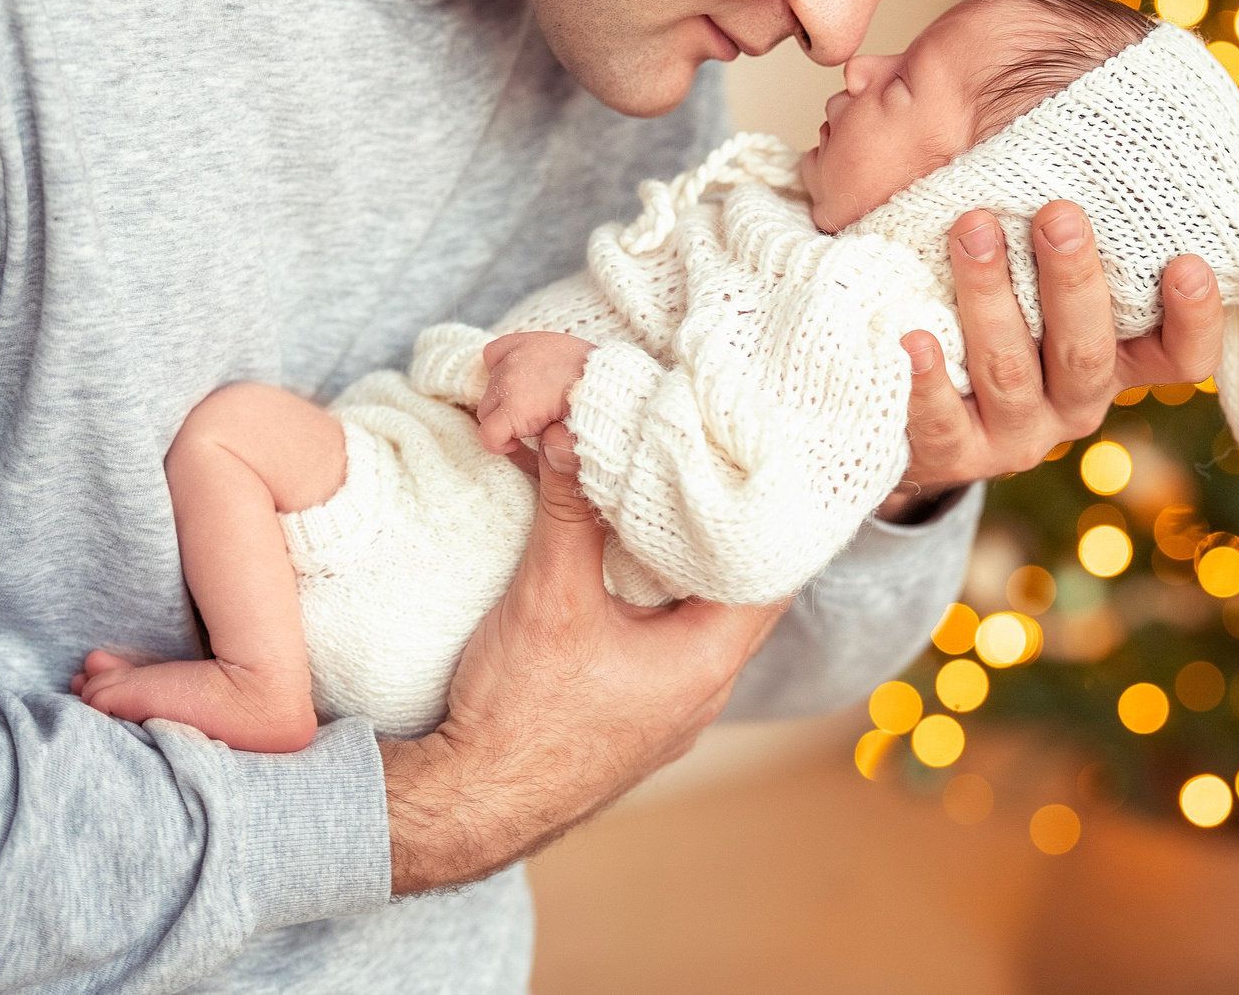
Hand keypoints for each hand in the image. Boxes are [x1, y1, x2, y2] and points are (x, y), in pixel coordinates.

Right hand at [381, 424, 786, 892]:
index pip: (772, 570)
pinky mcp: (633, 713)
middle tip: (708, 467)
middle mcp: (703, 689)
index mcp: (708, 662)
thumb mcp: (548, 598)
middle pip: (738, 589)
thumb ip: (570, 511)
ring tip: (669, 498)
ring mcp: (669, 708)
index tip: (749, 461)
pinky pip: (665, 641)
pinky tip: (626, 562)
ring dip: (685, 562)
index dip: (765, 512)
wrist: (466, 806)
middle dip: (720, 527)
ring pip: (699, 615)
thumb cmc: (517, 719)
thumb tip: (573, 432)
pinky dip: (656, 597)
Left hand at [473, 331, 593, 454]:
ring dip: (506, 422)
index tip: (521, 394)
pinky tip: (517, 446)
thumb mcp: (577, 360)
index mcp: (529, 343)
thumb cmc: (603, 380)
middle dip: (508, 404)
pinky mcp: (512, 409)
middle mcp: (514, 358)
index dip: (504, 377)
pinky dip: (499, 443)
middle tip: (536, 416)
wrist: (611, 386)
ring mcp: (509, 382)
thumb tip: (544, 393)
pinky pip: (490, 433)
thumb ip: (555, 369)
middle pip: (491, 388)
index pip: (494, 354)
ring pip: (487, 411)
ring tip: (535, 428)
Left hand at [881, 200, 1222, 521]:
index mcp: (1115, 357)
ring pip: (1010, 373)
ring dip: (991, 300)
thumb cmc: (990, 286)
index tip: (1186, 262)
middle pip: (1087, 354)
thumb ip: (1062, 196)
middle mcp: (1074, 401)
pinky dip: (927, 381)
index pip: (1181, 357)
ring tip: (971, 231)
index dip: (1194, 319)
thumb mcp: (1034, 247)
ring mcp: (1016, 434)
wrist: (907, 381)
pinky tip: (911, 336)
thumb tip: (1091, 90)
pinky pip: (940, 425)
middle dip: (1073, 281)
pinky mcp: (951, 453)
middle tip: (1057, 214)